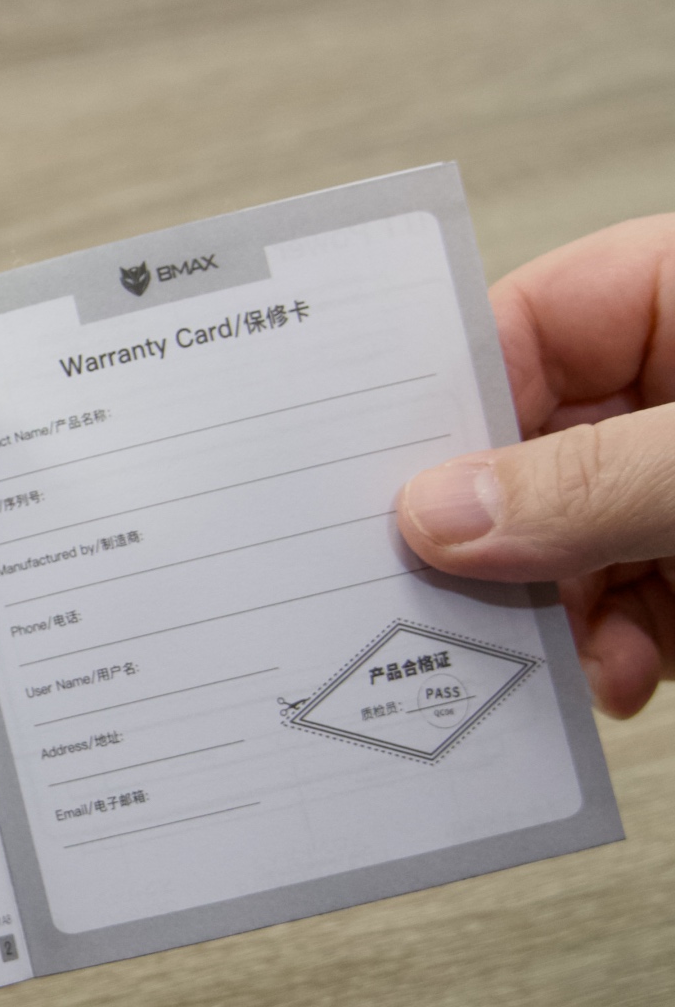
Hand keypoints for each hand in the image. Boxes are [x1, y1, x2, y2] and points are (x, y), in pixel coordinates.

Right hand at [397, 214, 674, 717]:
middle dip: (491, 543)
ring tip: (552, 665)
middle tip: (437, 597)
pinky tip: (613, 679)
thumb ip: (594, 482)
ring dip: (547, 618)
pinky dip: (609, 652)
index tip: (381, 487)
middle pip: (525, 452)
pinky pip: (625, 604)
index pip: (519, 328)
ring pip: (565, 544)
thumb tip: (438, 513)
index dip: (445, 408)